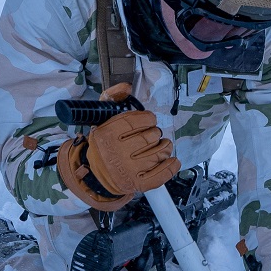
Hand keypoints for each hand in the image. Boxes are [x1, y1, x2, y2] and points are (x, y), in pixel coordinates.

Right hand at [58, 83, 179, 209]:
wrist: (96, 173)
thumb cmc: (104, 143)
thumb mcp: (102, 118)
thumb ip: (112, 97)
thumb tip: (127, 86)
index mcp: (107, 135)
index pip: (137, 122)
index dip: (148, 119)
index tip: (150, 120)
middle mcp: (117, 153)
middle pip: (150, 137)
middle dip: (155, 133)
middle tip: (153, 134)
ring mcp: (128, 170)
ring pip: (157, 154)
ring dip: (165, 147)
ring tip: (162, 145)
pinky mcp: (137, 183)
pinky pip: (160, 175)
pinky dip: (171, 167)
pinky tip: (173, 160)